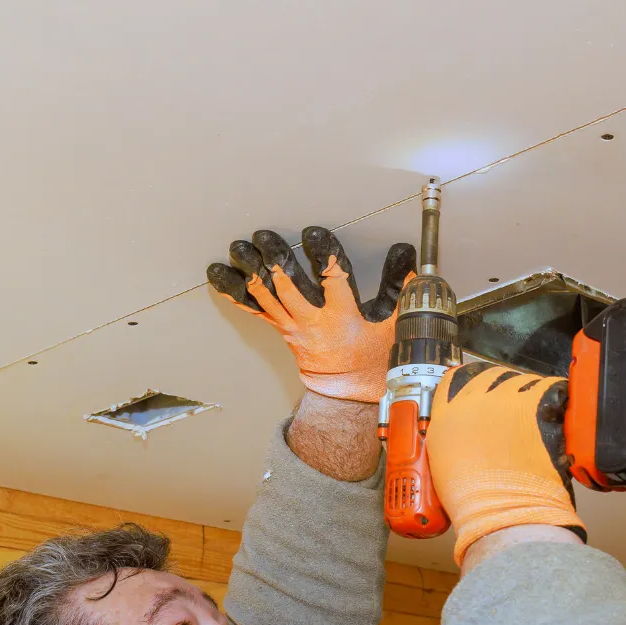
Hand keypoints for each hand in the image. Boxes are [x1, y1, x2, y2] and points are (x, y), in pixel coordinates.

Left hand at [207, 227, 415, 401]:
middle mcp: (312, 323)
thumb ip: (397, 287)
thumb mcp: (393, 324)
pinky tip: (221, 275)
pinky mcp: (282, 331)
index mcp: (342, 318)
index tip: (312, 234)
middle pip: (288, 286)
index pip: (332, 280)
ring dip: (250, 271)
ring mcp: (293, 328)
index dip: (322, 254)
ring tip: (238, 249)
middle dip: (274, 259)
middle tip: (263, 237)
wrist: (350, 390)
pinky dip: (236, 292)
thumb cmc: (373, 356)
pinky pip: (255, 310)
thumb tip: (404, 255)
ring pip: (266, 296)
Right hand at [426, 365, 585, 565]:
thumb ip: (453, 440)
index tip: (480, 387)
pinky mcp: (534, 405)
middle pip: (490, 376)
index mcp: (447, 415)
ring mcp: (504, 399)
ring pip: (519, 380)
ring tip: (536, 413)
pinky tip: (556, 408)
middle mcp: (473, 400)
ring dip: (528, 392)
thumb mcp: (444, 465)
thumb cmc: (473, 499)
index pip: (454, 380)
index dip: (469, 381)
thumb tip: (466, 436)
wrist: (500, 510)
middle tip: (514, 404)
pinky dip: (554, 394)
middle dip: (502, 386)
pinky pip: (548, 386)